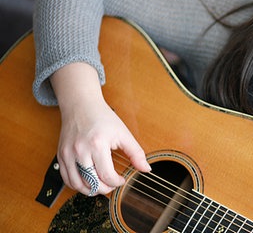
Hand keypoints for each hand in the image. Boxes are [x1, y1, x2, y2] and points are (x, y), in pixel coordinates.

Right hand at [51, 63, 150, 195]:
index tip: (122, 180)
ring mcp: (68, 154)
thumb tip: (146, 169)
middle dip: (105, 189)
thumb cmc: (103, 118)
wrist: (81, 106)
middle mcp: (80, 150)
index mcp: (97, 144)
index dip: (117, 183)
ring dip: (90, 190)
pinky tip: (88, 182)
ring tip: (101, 185)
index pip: (106, 175)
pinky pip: (66, 178)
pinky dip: (77, 185)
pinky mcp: (61, 155)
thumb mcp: (123, 133)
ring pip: (76, 184)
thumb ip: (136, 153)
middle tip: (112, 184)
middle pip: (91, 183)